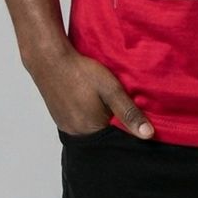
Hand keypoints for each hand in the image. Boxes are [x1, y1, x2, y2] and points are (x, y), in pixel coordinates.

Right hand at [28, 45, 154, 139]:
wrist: (49, 59)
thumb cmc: (81, 72)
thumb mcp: (110, 89)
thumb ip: (128, 112)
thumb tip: (148, 135)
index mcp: (91, 130)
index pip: (116, 137)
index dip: (127, 125)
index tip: (133, 112)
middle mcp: (77, 133)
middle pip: (103, 133)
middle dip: (113, 121)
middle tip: (118, 102)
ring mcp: (66, 126)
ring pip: (91, 127)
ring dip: (100, 117)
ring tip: (103, 100)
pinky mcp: (59, 118)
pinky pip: (79, 122)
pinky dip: (87, 114)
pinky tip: (88, 99)